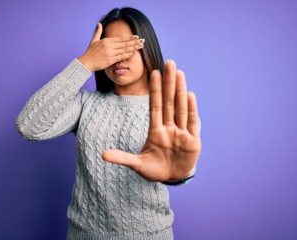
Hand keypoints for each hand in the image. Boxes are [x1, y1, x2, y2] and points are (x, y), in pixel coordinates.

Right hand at [78, 23, 143, 71]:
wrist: (86, 62)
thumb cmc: (90, 52)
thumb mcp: (94, 40)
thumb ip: (98, 32)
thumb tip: (99, 24)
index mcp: (106, 41)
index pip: (121, 39)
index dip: (130, 38)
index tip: (136, 37)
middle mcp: (109, 46)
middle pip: (125, 43)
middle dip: (134, 42)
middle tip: (142, 41)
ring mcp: (110, 53)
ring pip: (124, 50)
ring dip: (133, 48)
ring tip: (140, 46)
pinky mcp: (110, 60)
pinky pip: (121, 57)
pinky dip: (128, 55)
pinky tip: (133, 53)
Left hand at [102, 60, 201, 181]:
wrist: (172, 179)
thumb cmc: (154, 170)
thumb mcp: (137, 165)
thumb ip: (123, 158)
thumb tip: (102, 155)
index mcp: (156, 131)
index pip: (155, 106)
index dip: (155, 89)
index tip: (153, 73)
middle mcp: (169, 128)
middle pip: (168, 102)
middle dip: (169, 83)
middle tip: (169, 63)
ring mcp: (181, 134)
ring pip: (181, 108)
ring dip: (180, 91)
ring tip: (180, 73)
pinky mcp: (193, 142)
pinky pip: (192, 123)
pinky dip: (191, 109)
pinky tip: (190, 94)